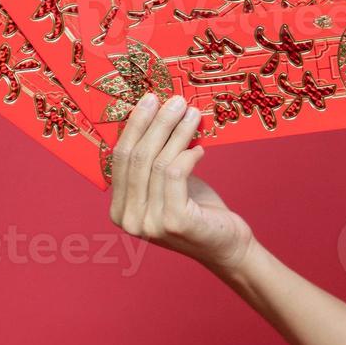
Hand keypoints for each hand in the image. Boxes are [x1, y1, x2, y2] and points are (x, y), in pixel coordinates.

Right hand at [107, 93, 254, 273]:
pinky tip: (200, 148)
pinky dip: (188, 155)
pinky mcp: (175, 222)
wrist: (226, 245)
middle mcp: (129, 219)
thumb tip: (157, 114)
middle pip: (138, 157)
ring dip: (178, 132)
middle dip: (157, 123)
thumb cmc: (198, 210)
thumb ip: (156, 160)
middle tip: (174, 100)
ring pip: (158, 162)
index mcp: (119, 210)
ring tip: (192, 114)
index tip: (150, 99)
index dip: (135, 126)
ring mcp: (149, 223)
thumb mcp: (168, 184)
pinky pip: (175, 174)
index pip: (120, 159)